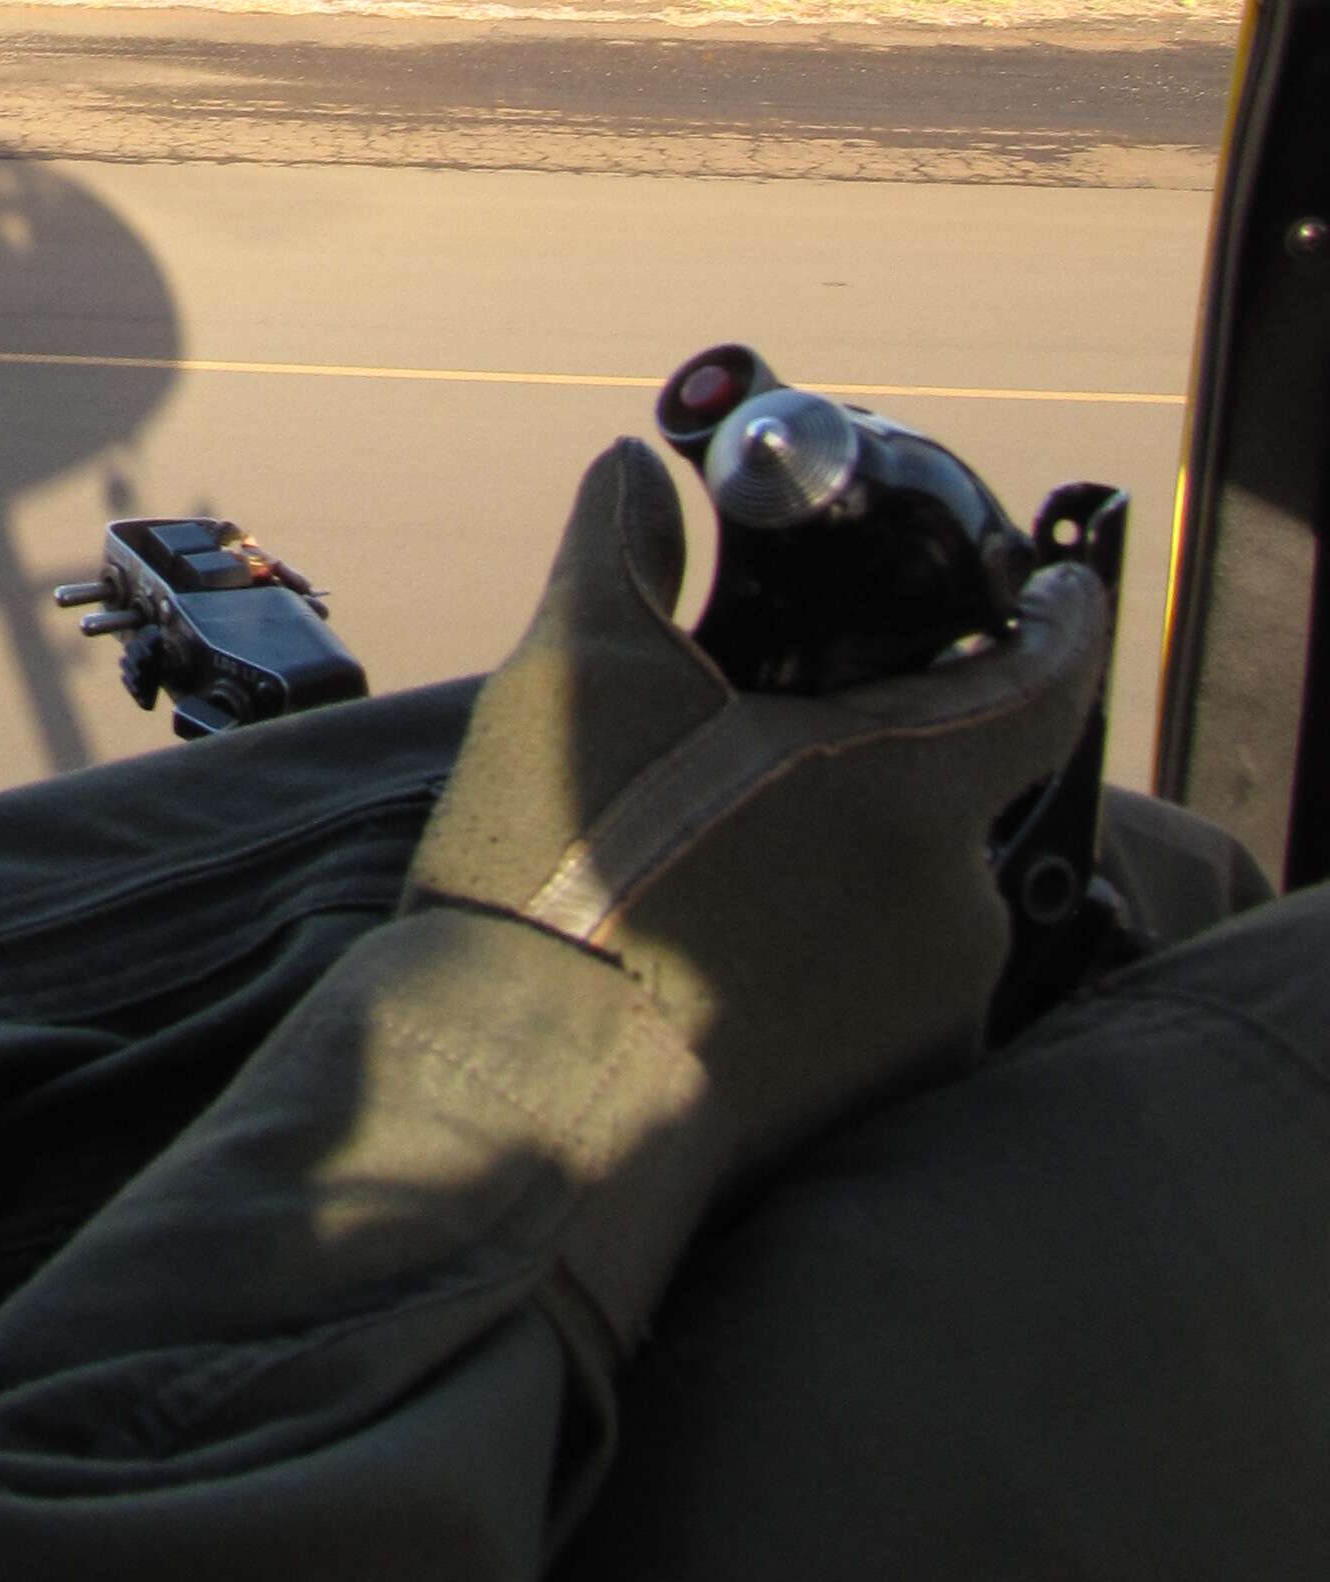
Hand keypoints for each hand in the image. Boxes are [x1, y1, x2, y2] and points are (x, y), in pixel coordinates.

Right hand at [406, 439, 1107, 1340]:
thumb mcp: (578, 672)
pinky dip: (821, 962)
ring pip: (909, 898)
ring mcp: (929, 1016)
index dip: (1052, 622)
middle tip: (776, 737)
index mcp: (913, 782)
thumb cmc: (567, 877)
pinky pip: (880, 997)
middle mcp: (952, 902)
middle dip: (878, 757)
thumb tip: (634, 475)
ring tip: (718, 854)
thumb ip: (622, 550)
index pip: (1045, 678)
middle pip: (951, 791)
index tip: (1050, 596)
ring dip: (842, 864)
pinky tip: (715, 952)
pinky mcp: (883, 1105)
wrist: (529, 1099)